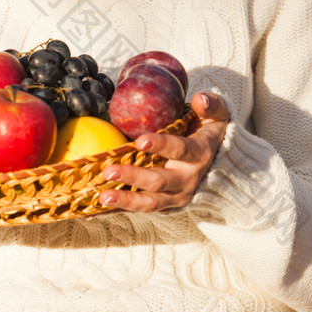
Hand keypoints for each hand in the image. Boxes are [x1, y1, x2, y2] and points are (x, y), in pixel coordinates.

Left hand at [98, 91, 229, 212]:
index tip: (139, 141)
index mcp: (198, 155)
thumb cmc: (209, 132)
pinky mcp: (163, 204)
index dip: (161, 145)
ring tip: (101, 196)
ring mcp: (175, 196)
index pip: (180, 150)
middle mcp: (187, 179)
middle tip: (108, 171)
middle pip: (159, 181)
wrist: (218, 163)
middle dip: (133, 177)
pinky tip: (93, 211)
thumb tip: (199, 99)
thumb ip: (211, 104)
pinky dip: (116, 211)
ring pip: (149, 202)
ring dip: (124, 200)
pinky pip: (138, 208)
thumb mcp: (218, 115)